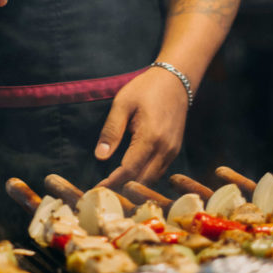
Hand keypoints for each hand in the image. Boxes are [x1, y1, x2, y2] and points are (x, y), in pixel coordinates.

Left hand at [93, 67, 188, 188]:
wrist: (175, 80)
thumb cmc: (145, 88)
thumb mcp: (123, 104)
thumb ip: (111, 131)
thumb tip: (100, 157)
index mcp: (150, 137)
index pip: (130, 170)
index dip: (113, 182)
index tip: (97, 188)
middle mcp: (165, 148)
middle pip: (142, 180)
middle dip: (122, 188)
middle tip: (103, 192)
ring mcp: (172, 150)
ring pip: (152, 178)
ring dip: (134, 185)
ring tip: (114, 186)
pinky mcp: (175, 149)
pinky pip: (159, 171)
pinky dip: (145, 177)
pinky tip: (131, 176)